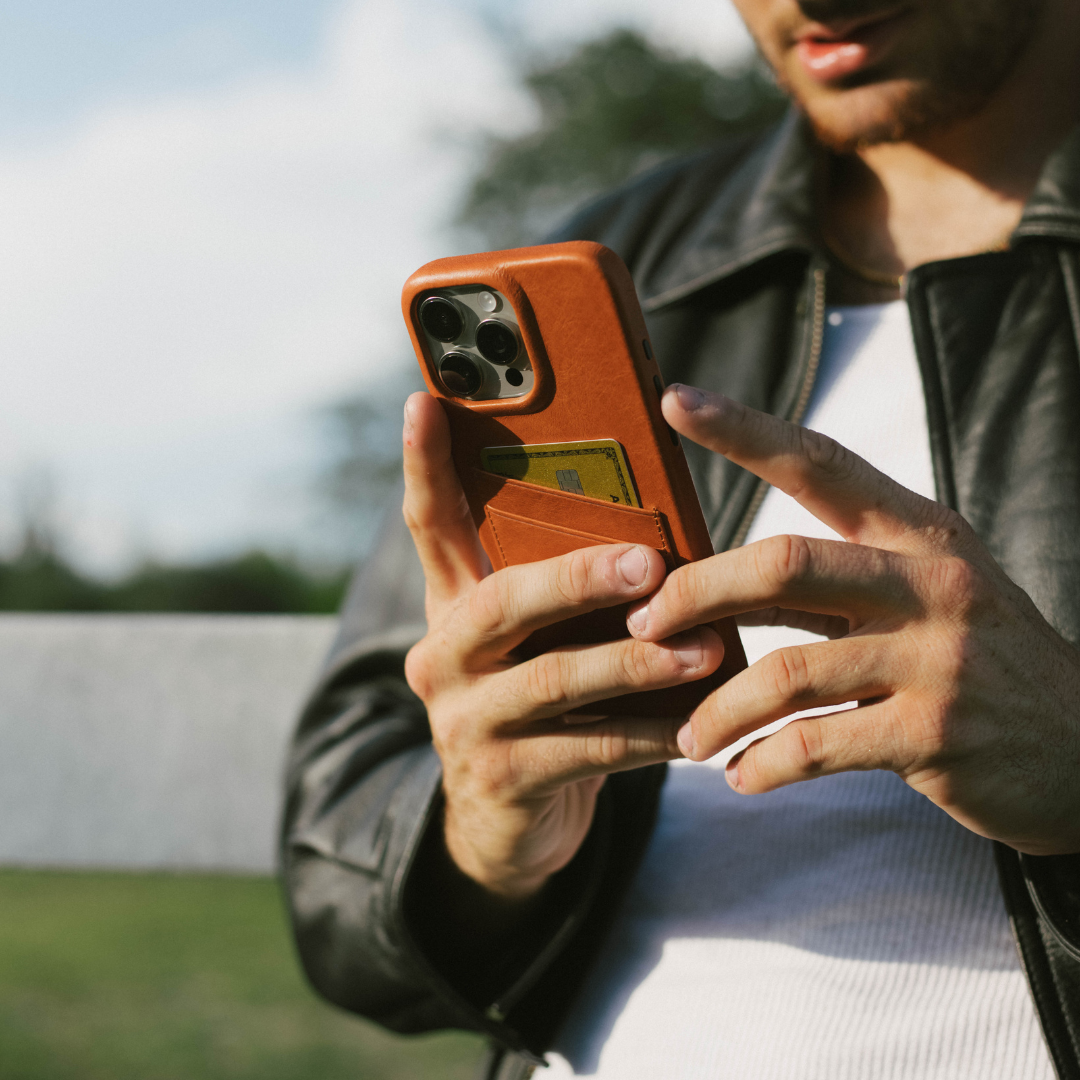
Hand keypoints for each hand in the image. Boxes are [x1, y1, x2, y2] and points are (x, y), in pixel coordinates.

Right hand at [400, 392, 723, 898]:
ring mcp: (464, 721)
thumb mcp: (535, 638)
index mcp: (453, 604)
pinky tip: (700, 725)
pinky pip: (589, 752)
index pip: (431, 523)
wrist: (506, 819)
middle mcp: (443, 656)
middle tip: (647, 565)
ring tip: (702, 650)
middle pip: (500, 602)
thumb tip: (654, 536)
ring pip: (551, 680)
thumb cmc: (539, 702)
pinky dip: (651, 735)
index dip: (424, 464)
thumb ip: (562, 587)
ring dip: (634, 662)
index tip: (424, 400)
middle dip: (577, 579)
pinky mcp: (501, 780)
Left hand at [626, 383, 1079, 855]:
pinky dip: (765, 764)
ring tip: (688, 737)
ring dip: (719, 709)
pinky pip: (818, 745)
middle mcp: (932, 581)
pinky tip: (742, 776)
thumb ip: (825, 583)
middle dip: (693, 594)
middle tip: (641, 628)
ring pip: (787, 672)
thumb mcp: (917, 598)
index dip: (742, 429)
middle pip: (782, 564)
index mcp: (919, 532)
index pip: (820, 463)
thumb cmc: (973, 662)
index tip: (674, 400)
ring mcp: (939, 658)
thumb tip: (711, 580)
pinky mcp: (937, 735)